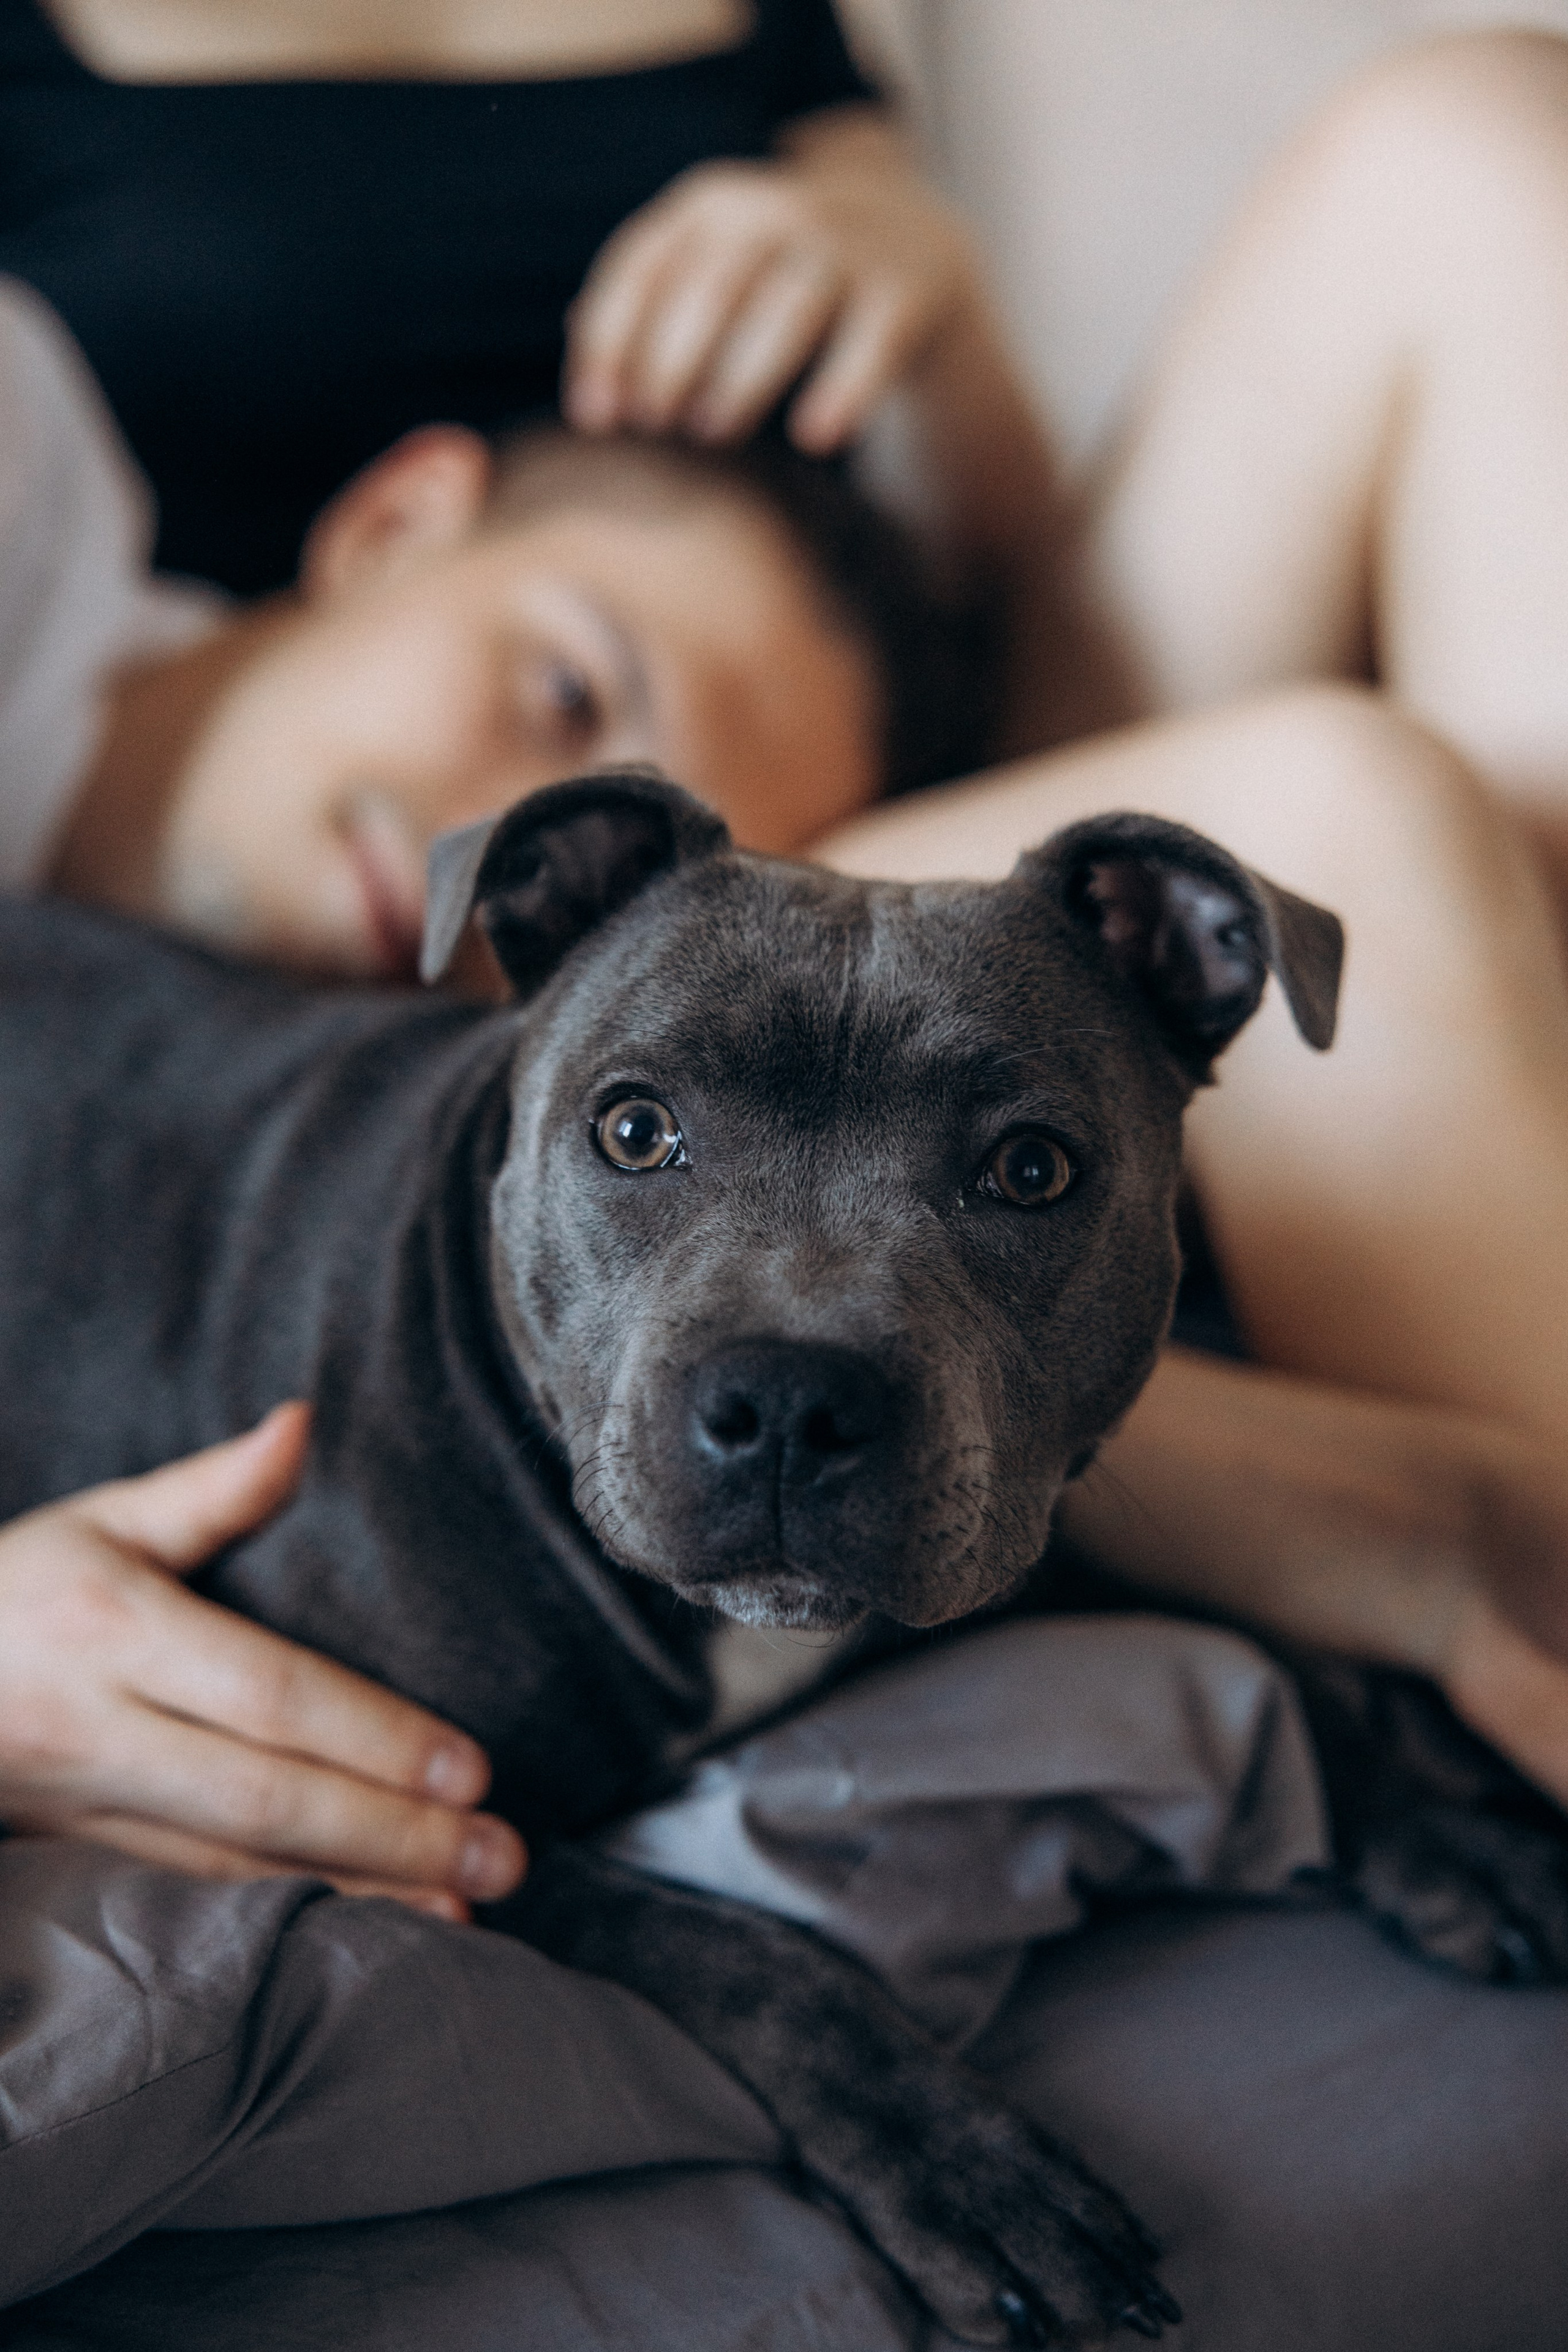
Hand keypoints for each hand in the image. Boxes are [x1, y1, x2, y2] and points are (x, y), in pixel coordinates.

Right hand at [0, 1406, 525, 1918]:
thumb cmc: (15, 1587)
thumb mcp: (101, 1521)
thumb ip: (214, 1488)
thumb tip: (305, 1421)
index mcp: (115, 1629)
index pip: (272, 1695)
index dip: (377, 1737)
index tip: (474, 1769)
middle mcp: (100, 1728)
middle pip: (266, 1797)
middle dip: (393, 1836)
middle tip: (503, 1857)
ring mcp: (84, 1804)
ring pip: (235, 1867)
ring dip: (354, 1894)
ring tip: (463, 1910)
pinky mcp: (78, 1854)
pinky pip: (198, 1893)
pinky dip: (287, 1913)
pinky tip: (365, 1925)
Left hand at [564, 124, 979, 453]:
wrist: (908, 239)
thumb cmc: (777, 271)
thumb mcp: (709, 267)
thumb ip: (649, 309)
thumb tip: (584, 379)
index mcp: (707, 207)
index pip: (641, 270)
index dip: (610, 346)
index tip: (595, 421)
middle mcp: (772, 212)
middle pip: (709, 288)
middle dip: (671, 361)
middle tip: (654, 426)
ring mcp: (842, 246)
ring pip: (783, 311)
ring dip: (740, 376)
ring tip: (711, 431)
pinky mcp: (899, 291)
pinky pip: (868, 342)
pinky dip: (843, 387)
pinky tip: (814, 437)